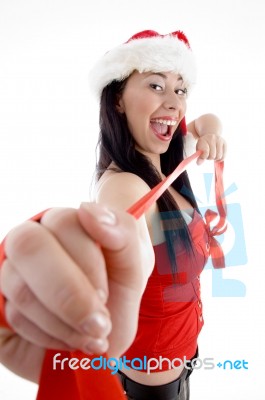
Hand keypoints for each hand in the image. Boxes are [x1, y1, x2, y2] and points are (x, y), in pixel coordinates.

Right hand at [0, 203, 148, 379]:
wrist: (104, 326)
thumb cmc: (117, 288)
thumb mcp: (133, 266)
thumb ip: (122, 234)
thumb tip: (87, 209)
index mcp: (64, 224)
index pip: (64, 222)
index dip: (85, 261)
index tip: (105, 295)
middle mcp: (31, 240)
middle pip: (29, 246)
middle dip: (67, 294)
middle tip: (97, 323)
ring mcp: (10, 270)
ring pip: (19, 287)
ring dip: (61, 322)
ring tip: (90, 336)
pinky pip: (10, 317)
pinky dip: (46, 338)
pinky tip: (68, 340)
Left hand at [196, 133, 226, 164]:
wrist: (210, 137)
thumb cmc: (203, 146)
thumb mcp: (199, 150)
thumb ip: (200, 157)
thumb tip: (198, 163)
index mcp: (203, 140)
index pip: (205, 153)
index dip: (204, 157)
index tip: (203, 156)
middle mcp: (212, 138)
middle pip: (212, 156)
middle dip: (210, 158)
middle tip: (208, 155)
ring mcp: (219, 140)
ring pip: (219, 156)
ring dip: (215, 158)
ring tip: (213, 154)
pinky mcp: (225, 143)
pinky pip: (224, 156)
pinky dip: (220, 159)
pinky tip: (217, 156)